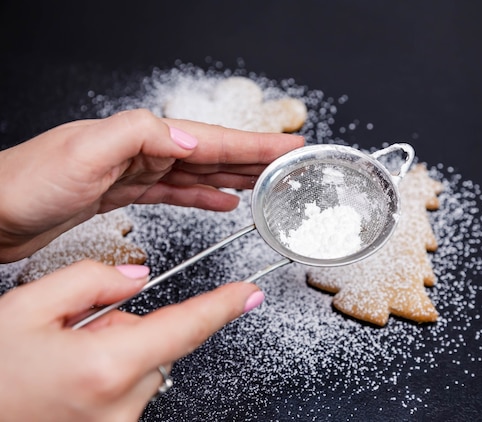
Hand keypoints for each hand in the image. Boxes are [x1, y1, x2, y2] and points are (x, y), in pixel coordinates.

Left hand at [0, 109, 304, 261]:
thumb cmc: (25, 183)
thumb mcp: (84, 152)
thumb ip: (140, 137)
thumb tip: (193, 141)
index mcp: (141, 136)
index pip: (211, 138)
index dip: (253, 144)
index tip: (287, 147)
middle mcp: (142, 150)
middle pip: (211, 154)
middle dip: (253, 159)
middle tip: (288, 165)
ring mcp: (134, 173)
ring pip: (198, 174)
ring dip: (234, 178)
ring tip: (264, 185)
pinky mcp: (123, 195)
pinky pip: (176, 193)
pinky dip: (202, 197)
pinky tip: (221, 202)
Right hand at [0, 261, 263, 420]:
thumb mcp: (28, 307)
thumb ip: (92, 281)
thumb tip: (136, 277)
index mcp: (105, 367)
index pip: (184, 328)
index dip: (221, 306)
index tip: (248, 293)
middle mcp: (119, 406)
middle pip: (157, 344)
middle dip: (128, 328)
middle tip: (74, 333)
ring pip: (141, 368)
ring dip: (115, 354)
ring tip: (62, 361)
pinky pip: (127, 392)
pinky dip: (108, 377)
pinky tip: (68, 380)